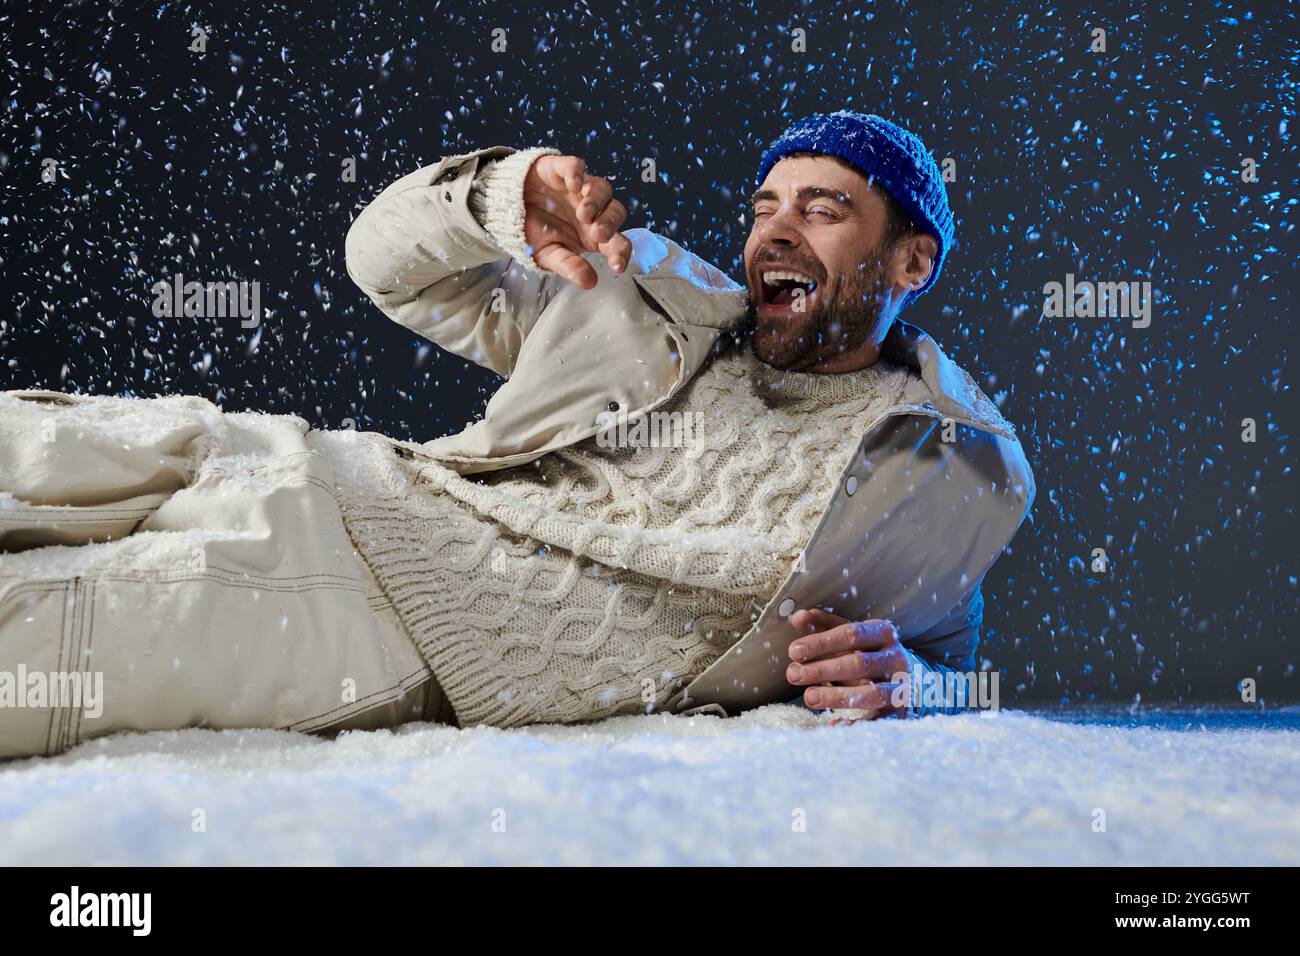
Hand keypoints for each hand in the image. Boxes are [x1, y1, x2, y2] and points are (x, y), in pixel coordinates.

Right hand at [523, 154, 631, 289]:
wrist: (507, 209)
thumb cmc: (534, 233)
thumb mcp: (548, 255)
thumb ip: (569, 266)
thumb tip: (590, 282)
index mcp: (593, 236)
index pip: (618, 242)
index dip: (621, 252)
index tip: (616, 265)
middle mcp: (593, 211)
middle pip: (616, 212)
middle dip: (610, 223)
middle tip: (597, 233)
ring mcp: (580, 189)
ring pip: (603, 188)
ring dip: (596, 200)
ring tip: (582, 213)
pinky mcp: (563, 170)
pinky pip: (577, 167)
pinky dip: (577, 173)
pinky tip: (572, 185)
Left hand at [785, 608, 909, 723]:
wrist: (904, 677)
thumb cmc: (867, 652)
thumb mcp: (847, 637)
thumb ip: (823, 626)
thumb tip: (798, 617)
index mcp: (883, 633)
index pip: (851, 634)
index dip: (821, 642)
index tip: (794, 651)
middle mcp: (896, 659)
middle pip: (859, 663)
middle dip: (822, 670)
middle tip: (793, 674)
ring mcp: (901, 687)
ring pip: (871, 693)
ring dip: (836, 696)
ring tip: (809, 697)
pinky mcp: (901, 712)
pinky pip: (881, 721)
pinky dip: (858, 724)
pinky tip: (834, 725)